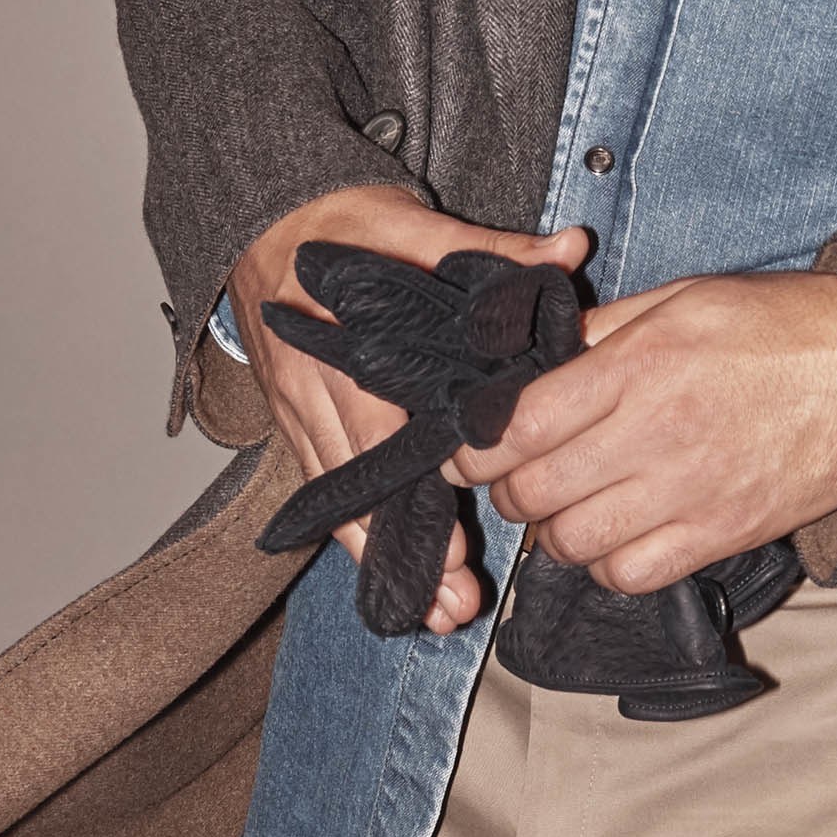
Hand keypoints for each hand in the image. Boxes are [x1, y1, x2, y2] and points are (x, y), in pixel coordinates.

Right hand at [235, 186, 592, 634]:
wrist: (267, 221)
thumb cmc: (348, 228)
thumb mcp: (415, 227)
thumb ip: (493, 249)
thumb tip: (569, 251)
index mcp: (347, 348)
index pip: (384, 434)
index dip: (420, 495)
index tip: (456, 544)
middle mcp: (316, 392)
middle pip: (363, 489)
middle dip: (408, 552)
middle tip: (452, 606)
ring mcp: (300, 415)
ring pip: (342, 505)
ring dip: (384, 562)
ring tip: (431, 614)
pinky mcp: (297, 429)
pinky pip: (329, 496)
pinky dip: (361, 540)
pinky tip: (395, 583)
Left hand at [447, 270, 836, 591]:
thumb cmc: (779, 326)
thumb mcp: (682, 298)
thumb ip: (602, 331)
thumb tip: (535, 358)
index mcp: (637, 366)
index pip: (518, 426)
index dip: (475, 446)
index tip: (468, 448)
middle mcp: (654, 434)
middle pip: (533, 492)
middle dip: (511, 489)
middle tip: (522, 475)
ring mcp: (689, 492)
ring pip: (573, 544)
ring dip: (556, 532)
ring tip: (571, 507)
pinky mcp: (722, 534)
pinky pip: (632, 575)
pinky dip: (611, 565)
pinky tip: (620, 537)